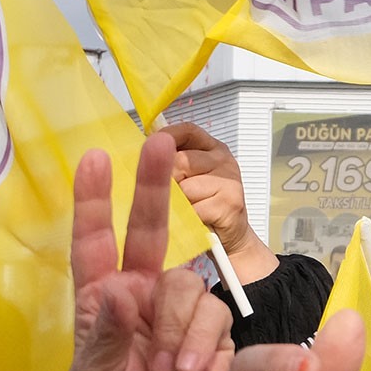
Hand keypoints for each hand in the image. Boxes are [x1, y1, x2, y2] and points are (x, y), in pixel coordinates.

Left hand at [68, 132, 233, 370]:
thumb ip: (105, 336)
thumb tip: (118, 290)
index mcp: (101, 301)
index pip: (93, 244)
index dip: (92, 202)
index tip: (92, 158)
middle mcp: (138, 294)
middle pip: (148, 230)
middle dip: (153, 186)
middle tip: (160, 142)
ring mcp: (176, 310)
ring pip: (186, 285)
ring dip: (177, 328)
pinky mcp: (212, 331)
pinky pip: (213, 316)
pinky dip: (199, 343)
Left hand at [159, 119, 277, 284]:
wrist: (230, 239)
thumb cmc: (204, 208)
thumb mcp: (188, 181)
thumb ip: (172, 165)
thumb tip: (139, 154)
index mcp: (212, 149)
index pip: (187, 132)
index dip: (166, 137)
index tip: (150, 148)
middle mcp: (223, 160)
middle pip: (180, 161)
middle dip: (166, 181)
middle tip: (170, 198)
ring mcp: (229, 180)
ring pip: (184, 188)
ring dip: (177, 205)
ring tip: (185, 212)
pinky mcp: (229, 203)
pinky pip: (193, 209)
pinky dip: (187, 220)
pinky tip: (193, 223)